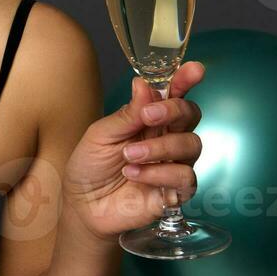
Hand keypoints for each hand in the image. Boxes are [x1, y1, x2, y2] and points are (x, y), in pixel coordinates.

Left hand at [61, 62, 205, 242]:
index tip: (194, 69)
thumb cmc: (90, 166)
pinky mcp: (177, 190)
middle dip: (173, 110)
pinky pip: (185, 176)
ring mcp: (174, 163)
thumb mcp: (100, 135)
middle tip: (148, 116)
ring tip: (128, 156)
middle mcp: (167, 137)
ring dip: (160, 147)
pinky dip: (159, 172)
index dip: (186, 80)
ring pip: (192, 144)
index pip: (174, 94)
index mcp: (149, 118)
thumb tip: (144, 85)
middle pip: (191, 114)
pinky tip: (134, 174)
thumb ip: (126, 114)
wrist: (82, 206)